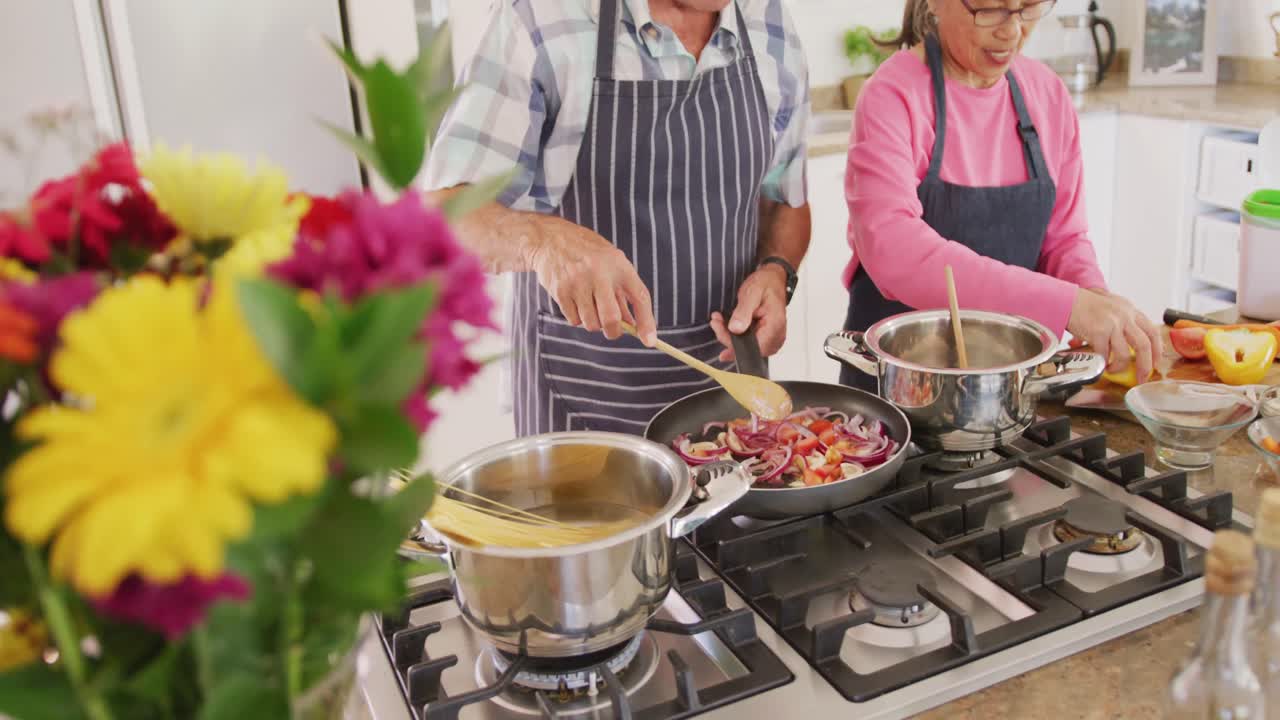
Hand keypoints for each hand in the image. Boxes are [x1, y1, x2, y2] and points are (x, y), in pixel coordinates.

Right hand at [528, 219, 656, 344]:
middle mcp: (599, 273)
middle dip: (614, 331)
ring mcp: (577, 282)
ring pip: (591, 324)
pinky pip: (574, 320)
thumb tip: (633, 326)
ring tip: (590, 306)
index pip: (640, 297)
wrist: (551, 239)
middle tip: (613, 330)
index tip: (650, 341)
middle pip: (611, 319)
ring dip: (594, 323)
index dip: (647, 322)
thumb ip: (623, 295)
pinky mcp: (560, 291)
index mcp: (619, 264)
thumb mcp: (612, 265)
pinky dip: (577, 318)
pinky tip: (575, 300)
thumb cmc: (588, 254)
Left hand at [709, 265, 787, 362]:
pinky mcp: (764, 338)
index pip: (752, 347)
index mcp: (775, 325)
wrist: (772, 279)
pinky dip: (735, 335)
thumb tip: (735, 329)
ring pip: (745, 347)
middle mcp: (776, 336)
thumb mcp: (752, 292)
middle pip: (748, 349)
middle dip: (727, 337)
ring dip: (729, 336)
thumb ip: (743, 312)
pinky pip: (747, 343)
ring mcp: (771, 339)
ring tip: (719, 320)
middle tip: (716, 321)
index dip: (732, 342)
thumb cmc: (766, 283)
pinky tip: (727, 323)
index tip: (719, 329)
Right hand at [1067, 288, 1162, 382]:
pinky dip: (1103, 363)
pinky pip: (1105, 355)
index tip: (1155, 362)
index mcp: (1130, 310)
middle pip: (1144, 345)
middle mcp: (1125, 316)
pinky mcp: (1098, 332)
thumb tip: (1126, 343)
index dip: (1157, 349)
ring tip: (1113, 369)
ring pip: (1124, 354)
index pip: (1152, 331)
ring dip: (1120, 367)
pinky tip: (1100, 363)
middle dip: (1145, 365)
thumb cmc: (1083, 304)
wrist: (1065, 299)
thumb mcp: (1110, 307)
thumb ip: (1121, 321)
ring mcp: (1112, 324)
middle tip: (1143, 377)